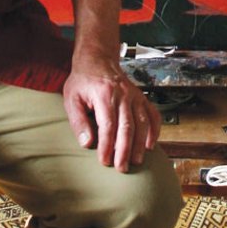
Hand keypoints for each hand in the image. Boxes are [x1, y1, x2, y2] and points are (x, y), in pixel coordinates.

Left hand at [63, 54, 161, 171]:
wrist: (97, 59)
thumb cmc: (83, 81)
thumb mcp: (72, 99)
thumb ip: (78, 121)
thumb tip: (87, 143)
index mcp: (104, 94)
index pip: (108, 125)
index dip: (107, 145)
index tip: (105, 161)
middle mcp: (123, 94)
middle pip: (127, 126)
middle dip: (125, 150)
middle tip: (122, 168)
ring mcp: (134, 95)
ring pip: (142, 122)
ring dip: (140, 144)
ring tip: (137, 161)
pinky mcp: (141, 97)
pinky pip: (152, 114)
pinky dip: (154, 130)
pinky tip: (150, 144)